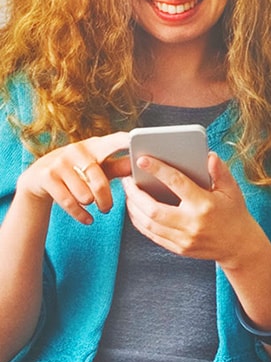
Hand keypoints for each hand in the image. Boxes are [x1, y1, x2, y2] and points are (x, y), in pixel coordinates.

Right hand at [15, 132, 130, 223]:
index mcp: (95, 145)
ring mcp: (60, 162)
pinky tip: (88, 219)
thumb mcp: (100, 166)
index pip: (115, 141)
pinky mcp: (46, 176)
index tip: (138, 142)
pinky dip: (81, 215)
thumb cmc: (79, 171)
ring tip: (97, 208)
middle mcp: (77, 150)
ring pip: (85, 195)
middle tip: (108, 208)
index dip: (126, 142)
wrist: (39, 177)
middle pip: (100, 181)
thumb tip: (140, 166)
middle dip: (106, 200)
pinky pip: (69, 202)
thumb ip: (119, 166)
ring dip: (93, 205)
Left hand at [122, 151, 268, 264]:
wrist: (239, 246)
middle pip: (153, 209)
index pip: (177, 183)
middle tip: (127, 180)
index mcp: (205, 205)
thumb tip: (209, 156)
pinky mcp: (179, 248)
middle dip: (135, 193)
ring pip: (148, 224)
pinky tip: (136, 210)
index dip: (158, 170)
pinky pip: (152, 235)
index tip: (142, 159)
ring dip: (134, 208)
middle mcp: (192, 223)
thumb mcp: (232, 190)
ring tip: (129, 193)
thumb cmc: (234, 213)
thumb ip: (220, 172)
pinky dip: (140, 222)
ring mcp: (184, 239)